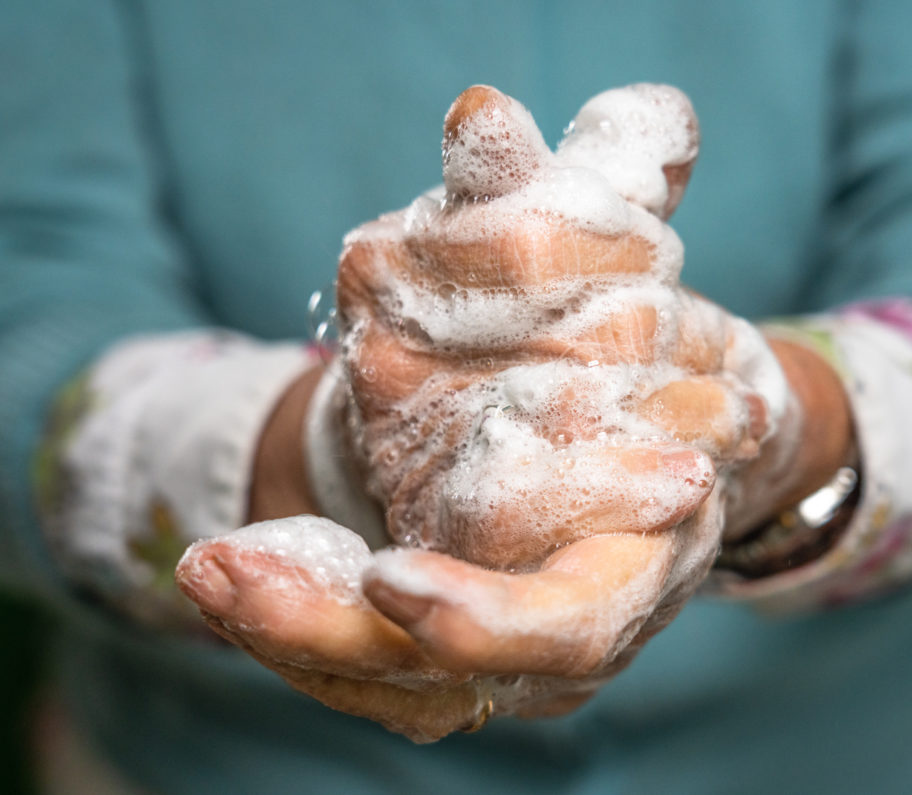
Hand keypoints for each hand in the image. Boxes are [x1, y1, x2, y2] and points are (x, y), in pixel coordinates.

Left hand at [178, 84, 796, 739]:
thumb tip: (481, 120)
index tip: (391, 581)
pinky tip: (230, 572)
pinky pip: (370, 664)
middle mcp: (585, 605)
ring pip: (407, 687)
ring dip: (300, 637)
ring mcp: (518, 632)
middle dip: (354, 640)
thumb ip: (553, 201)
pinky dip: (298, 629)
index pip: (582, 612)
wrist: (632, 413)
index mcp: (644, 534)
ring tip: (209, 568)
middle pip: (477, 679)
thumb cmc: (626, 339)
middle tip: (238, 581)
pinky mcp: (452, 632)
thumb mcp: (595, 264)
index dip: (497, 617)